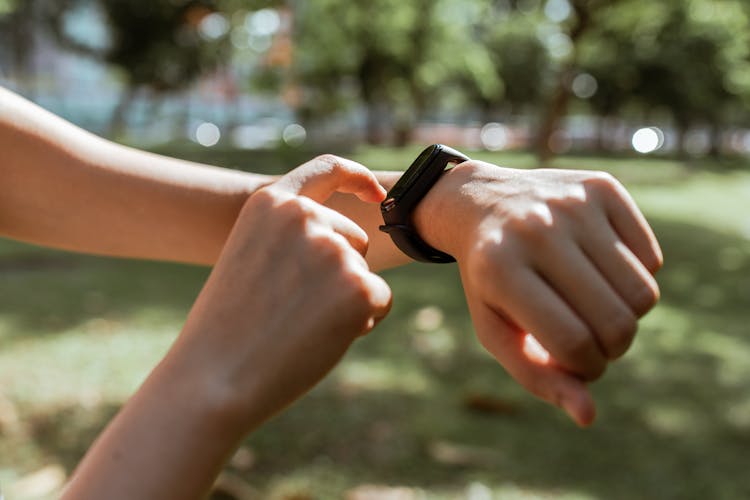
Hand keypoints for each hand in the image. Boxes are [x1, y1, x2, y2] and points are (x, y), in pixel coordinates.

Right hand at [170, 155, 392, 431]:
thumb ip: (291, 238)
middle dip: (342, 271)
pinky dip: (363, 323)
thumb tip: (341, 244)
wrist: (214, 380)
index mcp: (271, 204)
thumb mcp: (249, 257)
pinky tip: (322, 340)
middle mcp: (305, 217)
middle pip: (354, 239)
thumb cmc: (228, 328)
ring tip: (300, 326)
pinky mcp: (359, 286)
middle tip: (296, 310)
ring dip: (347, 300)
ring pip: (364, 273)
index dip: (357, 178)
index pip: (326, 169)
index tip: (376, 192)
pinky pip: (380, 300)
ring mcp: (334, 249)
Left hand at [415, 161, 661, 425]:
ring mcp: (573, 203)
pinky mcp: (602, 187)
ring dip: (627, 317)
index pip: (573, 342)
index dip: (586, 369)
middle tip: (590, 339)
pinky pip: (652, 258)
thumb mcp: (496, 329)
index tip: (576, 364)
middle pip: (618, 322)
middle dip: (612, 348)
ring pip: (644, 294)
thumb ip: (537, 376)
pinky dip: (634, 277)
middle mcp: (537, 228)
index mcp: (501, 269)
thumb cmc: (489, 279)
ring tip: (595, 308)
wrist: (480, 202)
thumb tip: (587, 416)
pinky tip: (598, 268)